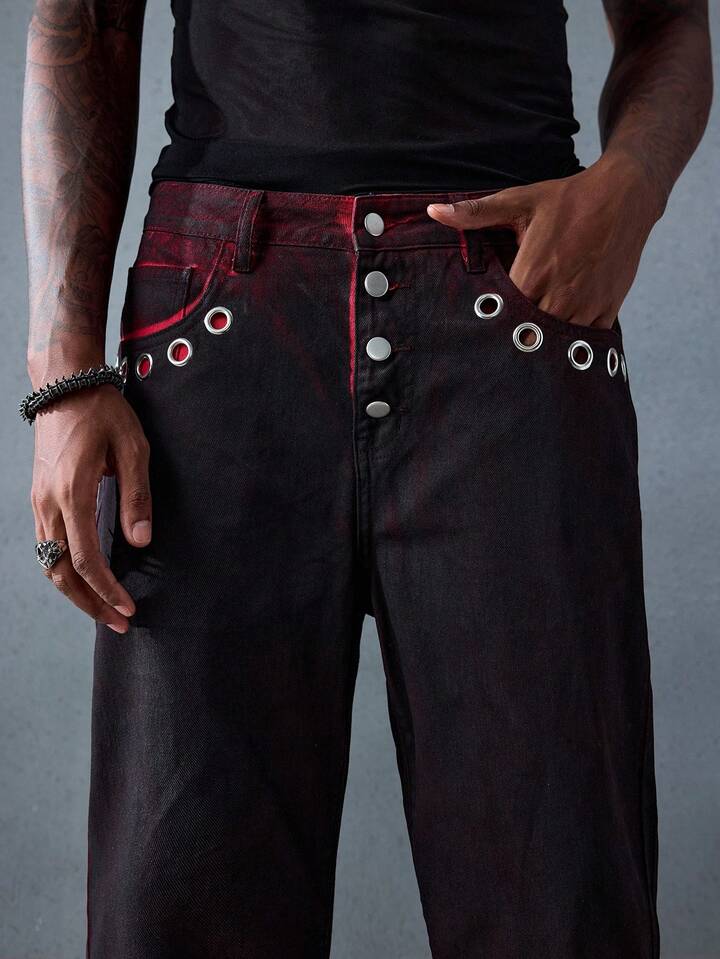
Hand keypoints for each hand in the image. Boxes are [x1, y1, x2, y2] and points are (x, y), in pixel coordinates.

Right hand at [30, 383, 151, 633]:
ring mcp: (39, 501)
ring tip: (104, 608)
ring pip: (49, 562)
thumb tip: (141, 541)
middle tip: (118, 622)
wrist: (65, 385)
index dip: (107, 590)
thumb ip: (137, 496)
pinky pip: (46, 545)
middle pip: (61, 571)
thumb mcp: (133, 448)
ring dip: (75, 591)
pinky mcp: (39, 497)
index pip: (86, 559)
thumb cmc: (103, 412)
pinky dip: (64, 570)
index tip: (128, 609)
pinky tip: (85, 578)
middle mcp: (49, 503)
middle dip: (89, 603)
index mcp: (73, 493)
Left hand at [427, 153, 664, 329]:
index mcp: (531, 273)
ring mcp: (585, 305)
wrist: (626, 195)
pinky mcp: (607, 308)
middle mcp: (558, 295)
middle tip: (503, 345)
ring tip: (530, 346)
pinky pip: (586, 342)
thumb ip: (476, 213)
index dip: (492, 327)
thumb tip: (433, 212)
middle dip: (516, 340)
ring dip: (543, 345)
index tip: (485, 329)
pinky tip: (560, 341)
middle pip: (528, 336)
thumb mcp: (520, 201)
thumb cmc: (568, 198)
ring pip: (556, 344)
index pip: (502, 317)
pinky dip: (572, 344)